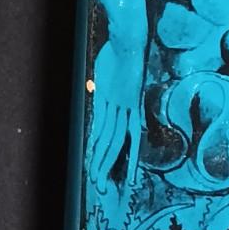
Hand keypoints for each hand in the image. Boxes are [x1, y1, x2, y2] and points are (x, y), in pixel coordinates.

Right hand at [89, 39, 145, 192]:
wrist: (130, 40)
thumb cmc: (126, 54)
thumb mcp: (122, 77)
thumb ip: (114, 91)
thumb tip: (105, 99)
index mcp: (134, 107)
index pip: (130, 141)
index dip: (128, 161)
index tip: (126, 180)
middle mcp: (128, 110)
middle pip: (117, 145)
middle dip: (109, 168)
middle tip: (104, 189)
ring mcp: (120, 105)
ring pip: (110, 139)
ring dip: (102, 159)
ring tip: (97, 179)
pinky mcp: (110, 97)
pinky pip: (103, 123)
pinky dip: (98, 139)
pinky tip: (94, 153)